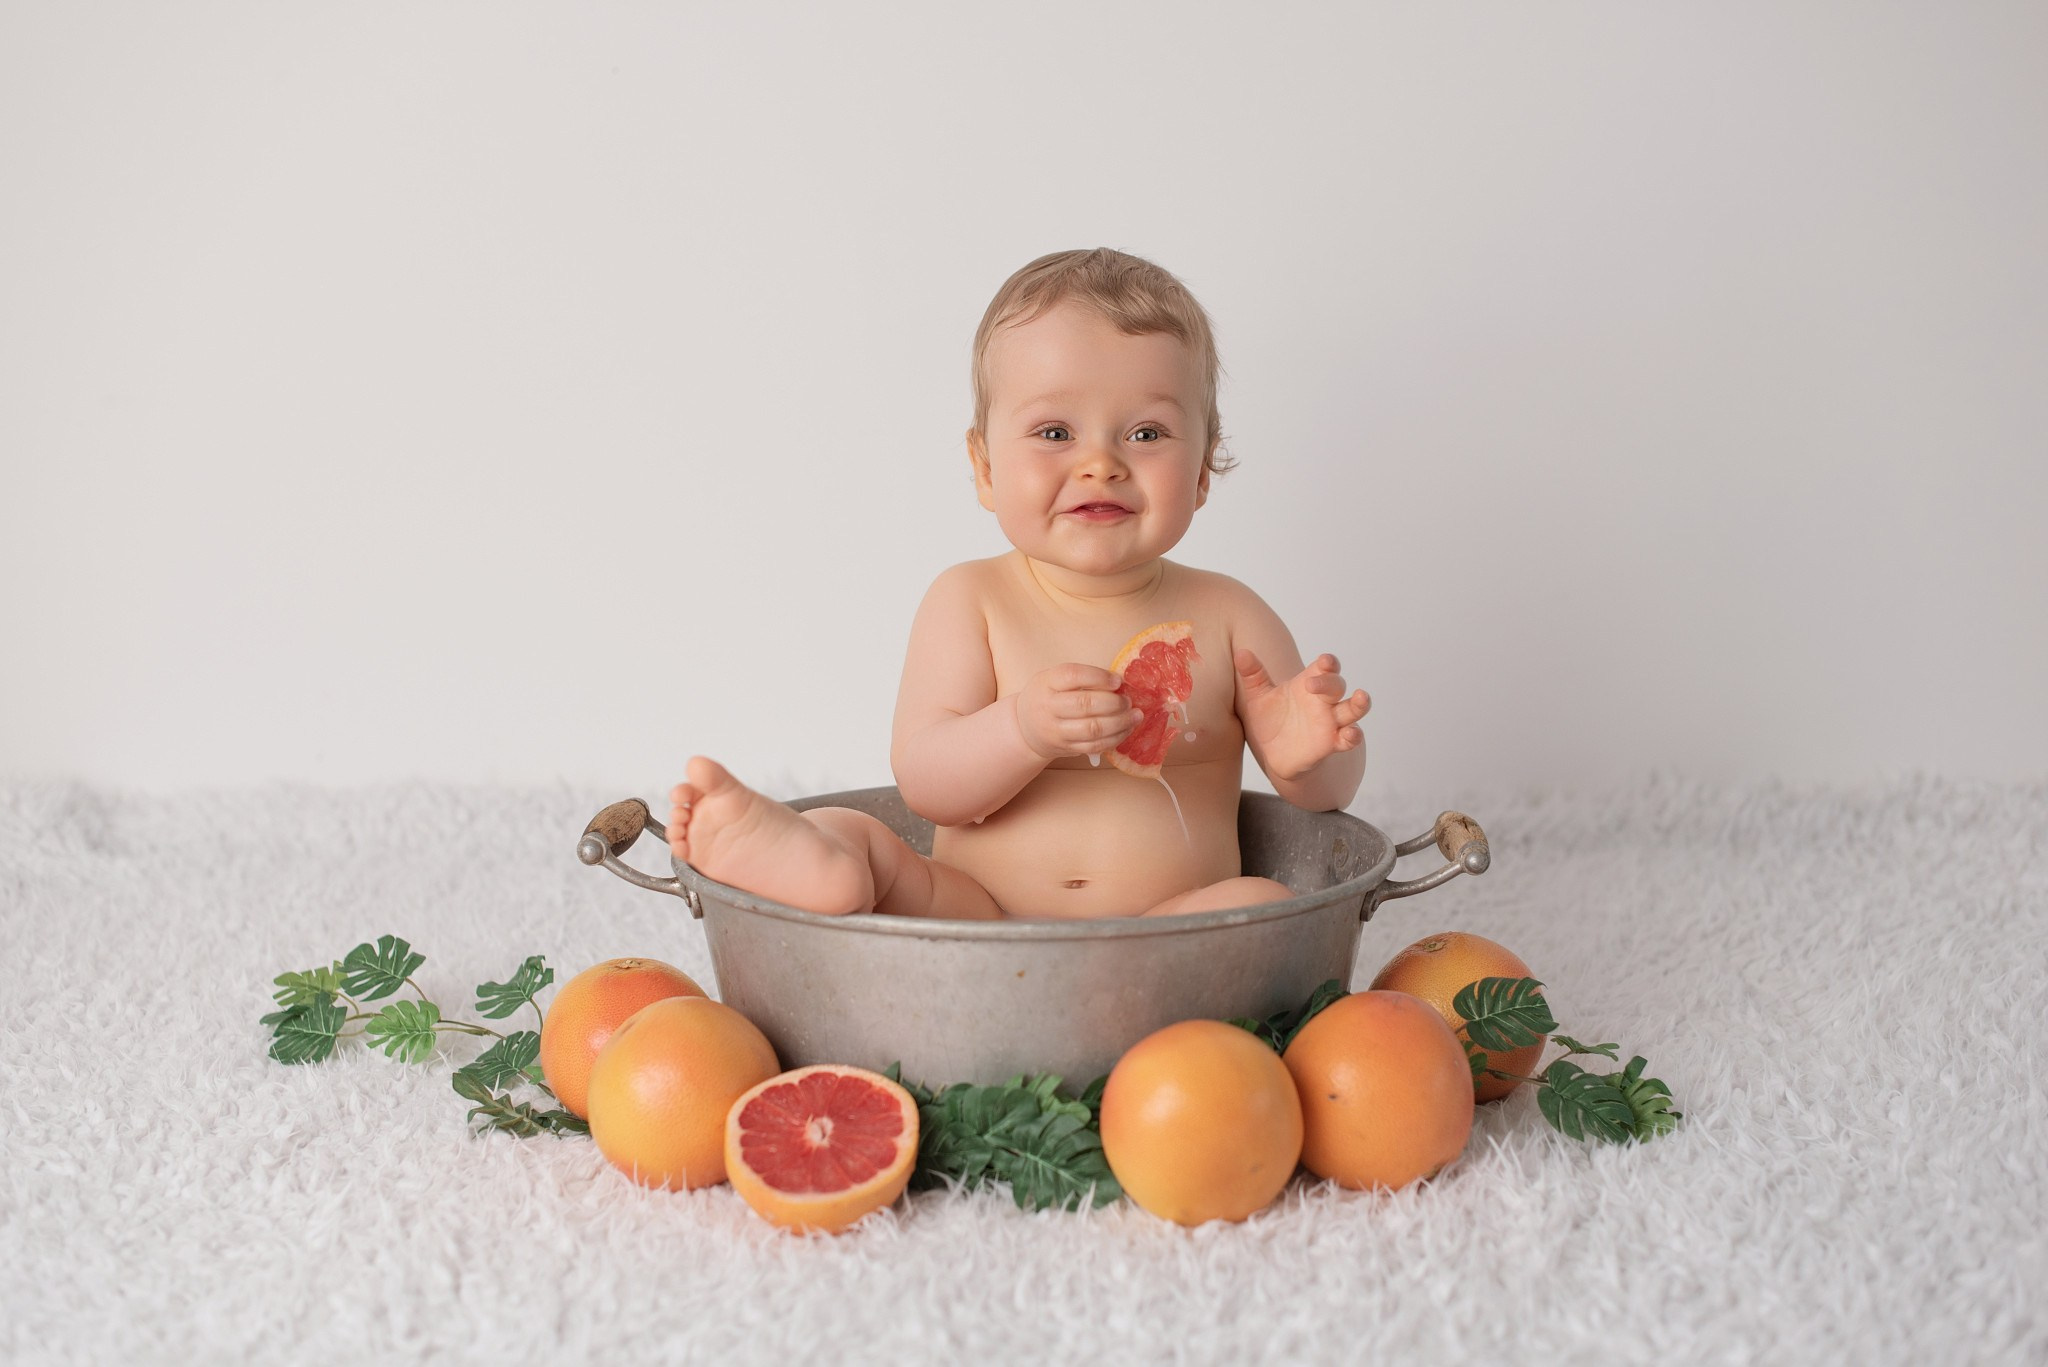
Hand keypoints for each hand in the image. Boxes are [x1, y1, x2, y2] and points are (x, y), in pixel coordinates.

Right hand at [1014, 663, 1142, 761]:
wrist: (1026, 728)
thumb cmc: (1048, 696)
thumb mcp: (1053, 679)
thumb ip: (1080, 678)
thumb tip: (1119, 683)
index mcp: (1046, 683)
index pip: (1073, 676)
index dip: (1099, 677)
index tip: (1117, 681)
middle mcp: (1048, 707)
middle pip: (1085, 704)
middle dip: (1114, 703)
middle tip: (1128, 701)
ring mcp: (1056, 731)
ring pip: (1093, 729)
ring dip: (1120, 722)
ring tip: (1135, 715)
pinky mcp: (1066, 748)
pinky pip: (1095, 746)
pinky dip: (1115, 738)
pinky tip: (1127, 729)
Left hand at [1235, 649, 1370, 780]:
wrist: (1271, 753)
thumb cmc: (1268, 719)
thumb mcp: (1257, 697)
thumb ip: (1252, 675)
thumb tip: (1241, 653)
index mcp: (1308, 683)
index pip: (1324, 667)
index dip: (1328, 663)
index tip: (1325, 661)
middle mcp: (1323, 700)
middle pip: (1338, 685)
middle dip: (1330, 682)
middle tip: (1312, 685)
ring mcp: (1331, 721)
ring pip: (1353, 709)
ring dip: (1359, 703)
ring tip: (1361, 698)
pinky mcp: (1332, 743)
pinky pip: (1349, 738)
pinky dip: (1353, 736)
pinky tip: (1350, 734)